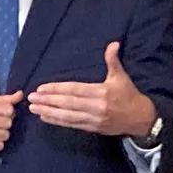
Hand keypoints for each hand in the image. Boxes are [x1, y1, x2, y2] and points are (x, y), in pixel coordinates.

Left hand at [27, 42, 156, 135]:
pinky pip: (71, 124)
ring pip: (67, 116)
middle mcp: (96, 106)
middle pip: (68, 103)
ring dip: (49, 112)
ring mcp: (93, 119)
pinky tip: (44, 118)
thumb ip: (113, 61)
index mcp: (102, 92)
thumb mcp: (121, 77)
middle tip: (31, 98)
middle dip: (48, 101)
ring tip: (33, 108)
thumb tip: (113, 44)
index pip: (74, 90)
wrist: (140, 119)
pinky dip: (57, 122)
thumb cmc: (129, 95)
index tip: (41, 88)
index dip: (57, 89)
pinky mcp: (92, 128)